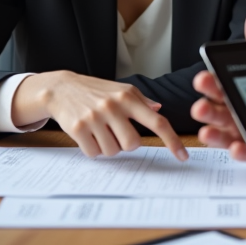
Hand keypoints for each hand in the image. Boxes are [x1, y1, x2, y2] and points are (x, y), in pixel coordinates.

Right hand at [13, 71, 186, 160]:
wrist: (62, 88)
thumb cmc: (96, 90)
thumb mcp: (121, 89)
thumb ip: (141, 100)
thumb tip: (159, 108)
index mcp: (129, 98)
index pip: (157, 122)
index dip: (172, 141)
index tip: (183, 156)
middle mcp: (113, 107)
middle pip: (133, 144)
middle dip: (126, 144)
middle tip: (116, 132)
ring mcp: (95, 117)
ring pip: (113, 151)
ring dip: (108, 147)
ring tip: (100, 130)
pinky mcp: (78, 128)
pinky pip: (95, 153)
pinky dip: (93, 149)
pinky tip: (88, 135)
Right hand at [190, 9, 245, 159]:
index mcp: (233, 90)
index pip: (218, 86)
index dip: (210, 84)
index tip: (202, 78)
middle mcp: (234, 112)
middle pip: (217, 112)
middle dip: (207, 110)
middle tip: (200, 107)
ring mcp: (243, 132)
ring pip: (226, 135)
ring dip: (214, 134)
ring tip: (207, 133)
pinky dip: (241, 151)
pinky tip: (237, 148)